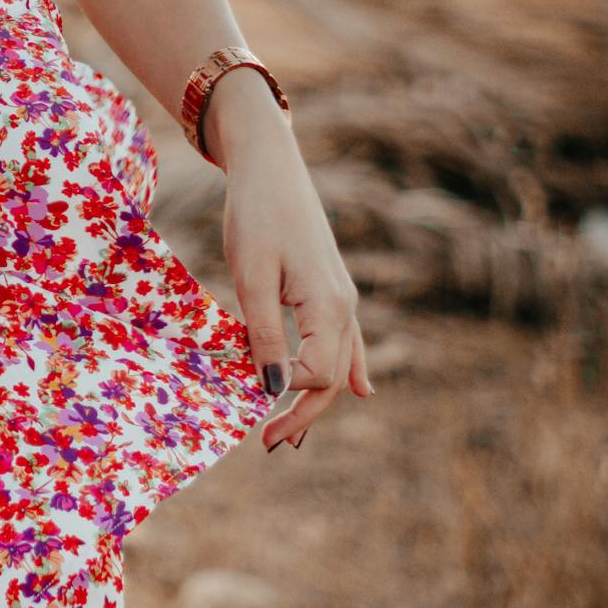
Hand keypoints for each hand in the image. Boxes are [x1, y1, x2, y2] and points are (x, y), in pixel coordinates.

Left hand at [209, 79, 373, 452]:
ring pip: (338, 362)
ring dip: (316, 398)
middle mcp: (344, 305)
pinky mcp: (330, 286)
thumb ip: (263, 333)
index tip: (246, 387)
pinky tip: (360, 388)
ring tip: (292, 435)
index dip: (283, 388)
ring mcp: (341, 296)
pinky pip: (348, 339)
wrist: (268, 162)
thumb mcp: (252, 274)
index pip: (316, 372)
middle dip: (302, 413)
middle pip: (332, 378)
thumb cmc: (256, 213)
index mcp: (329, 304)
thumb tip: (270, 388)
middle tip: (267, 444)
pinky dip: (348, 368)